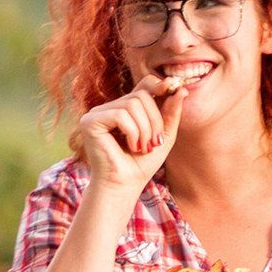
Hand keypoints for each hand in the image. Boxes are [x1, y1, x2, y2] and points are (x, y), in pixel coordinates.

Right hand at [71, 82, 181, 201]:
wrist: (124, 186)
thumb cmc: (141, 165)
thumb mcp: (163, 136)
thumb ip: (171, 113)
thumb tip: (181, 88)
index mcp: (126, 109)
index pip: (144, 85)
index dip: (159, 85)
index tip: (173, 87)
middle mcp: (110, 108)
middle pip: (141, 95)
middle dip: (155, 120)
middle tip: (154, 143)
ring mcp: (98, 113)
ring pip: (132, 103)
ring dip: (144, 129)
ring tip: (143, 148)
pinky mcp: (90, 121)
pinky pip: (120, 114)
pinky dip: (132, 132)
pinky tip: (132, 146)